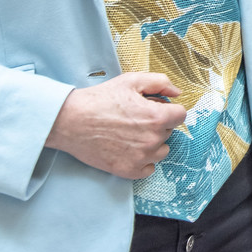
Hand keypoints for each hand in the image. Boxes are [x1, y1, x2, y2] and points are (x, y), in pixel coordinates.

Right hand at [43, 72, 186, 178]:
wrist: (71, 121)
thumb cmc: (101, 99)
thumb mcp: (132, 80)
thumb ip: (160, 83)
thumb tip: (177, 92)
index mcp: (156, 117)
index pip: (180, 115)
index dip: (169, 109)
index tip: (156, 108)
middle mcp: (152, 140)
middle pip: (168, 132)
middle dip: (157, 124)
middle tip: (135, 118)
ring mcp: (141, 158)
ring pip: (161, 151)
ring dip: (152, 143)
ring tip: (132, 134)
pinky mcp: (128, 171)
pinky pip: (148, 169)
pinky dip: (142, 161)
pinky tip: (129, 149)